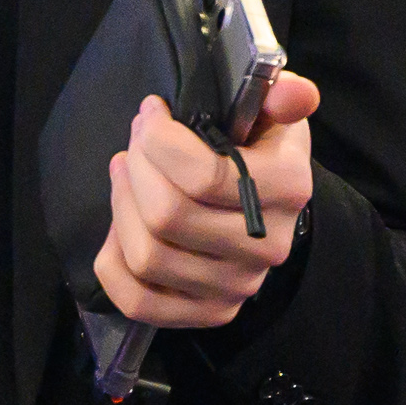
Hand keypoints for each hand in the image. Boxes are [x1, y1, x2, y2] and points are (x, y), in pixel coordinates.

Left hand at [96, 72, 320, 328]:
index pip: (202, 176)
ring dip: (121, 207)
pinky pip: (138, 301)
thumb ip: (282, 93)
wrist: (269, 205)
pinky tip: (121, 227)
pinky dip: (112, 264)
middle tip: (134, 145)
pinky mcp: (210, 312)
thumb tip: (293, 93)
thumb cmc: (258, 148)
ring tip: (125, 176)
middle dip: (136, 168)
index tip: (151, 112)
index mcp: (288, 188)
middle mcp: (268, 246)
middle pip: (167, 215)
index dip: (157, 140)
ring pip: (146, 255)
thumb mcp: (272, 111)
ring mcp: (238, 286)